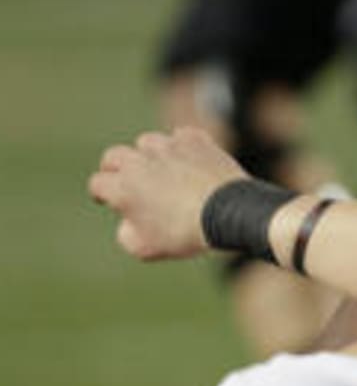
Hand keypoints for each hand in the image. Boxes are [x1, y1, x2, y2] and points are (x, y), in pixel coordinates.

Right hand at [88, 126, 246, 260]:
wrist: (229, 213)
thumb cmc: (185, 234)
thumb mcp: (145, 248)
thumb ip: (125, 233)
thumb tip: (128, 219)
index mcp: (122, 186)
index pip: (98, 184)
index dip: (102, 194)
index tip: (109, 200)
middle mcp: (139, 160)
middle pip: (114, 156)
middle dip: (116, 168)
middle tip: (126, 178)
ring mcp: (167, 146)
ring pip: (147, 143)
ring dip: (150, 155)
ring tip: (162, 170)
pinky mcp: (194, 140)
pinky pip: (181, 137)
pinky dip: (182, 147)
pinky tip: (188, 159)